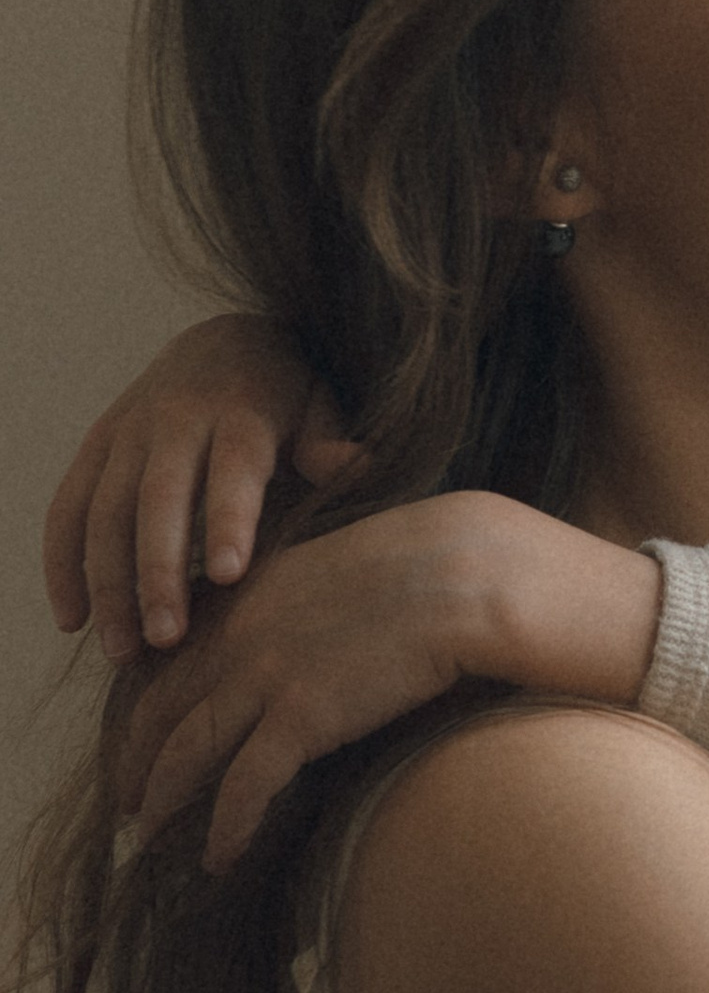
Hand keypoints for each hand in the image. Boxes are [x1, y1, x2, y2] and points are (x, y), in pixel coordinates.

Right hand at [44, 313, 354, 662]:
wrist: (225, 341)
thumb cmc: (288, 394)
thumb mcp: (319, 407)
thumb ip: (329, 443)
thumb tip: (361, 466)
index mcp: (240, 413)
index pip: (232, 469)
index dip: (229, 518)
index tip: (231, 575)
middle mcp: (174, 419)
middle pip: (156, 499)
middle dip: (158, 571)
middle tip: (167, 639)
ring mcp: (127, 433)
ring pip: (104, 511)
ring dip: (108, 584)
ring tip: (123, 651)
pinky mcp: (95, 447)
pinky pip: (67, 508)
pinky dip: (62, 564)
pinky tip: (72, 621)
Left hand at [118, 491, 660, 869]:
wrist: (464, 576)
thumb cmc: (431, 569)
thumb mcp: (343, 570)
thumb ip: (305, 603)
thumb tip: (313, 638)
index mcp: (247, 596)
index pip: (171, 660)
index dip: (145, 707)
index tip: (139, 739)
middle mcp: (238, 636)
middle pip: (161, 710)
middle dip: (137, 760)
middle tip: (129, 801)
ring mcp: (264, 677)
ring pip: (186, 752)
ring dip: (163, 800)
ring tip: (150, 837)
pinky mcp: (300, 718)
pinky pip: (244, 786)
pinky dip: (225, 826)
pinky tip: (218, 857)